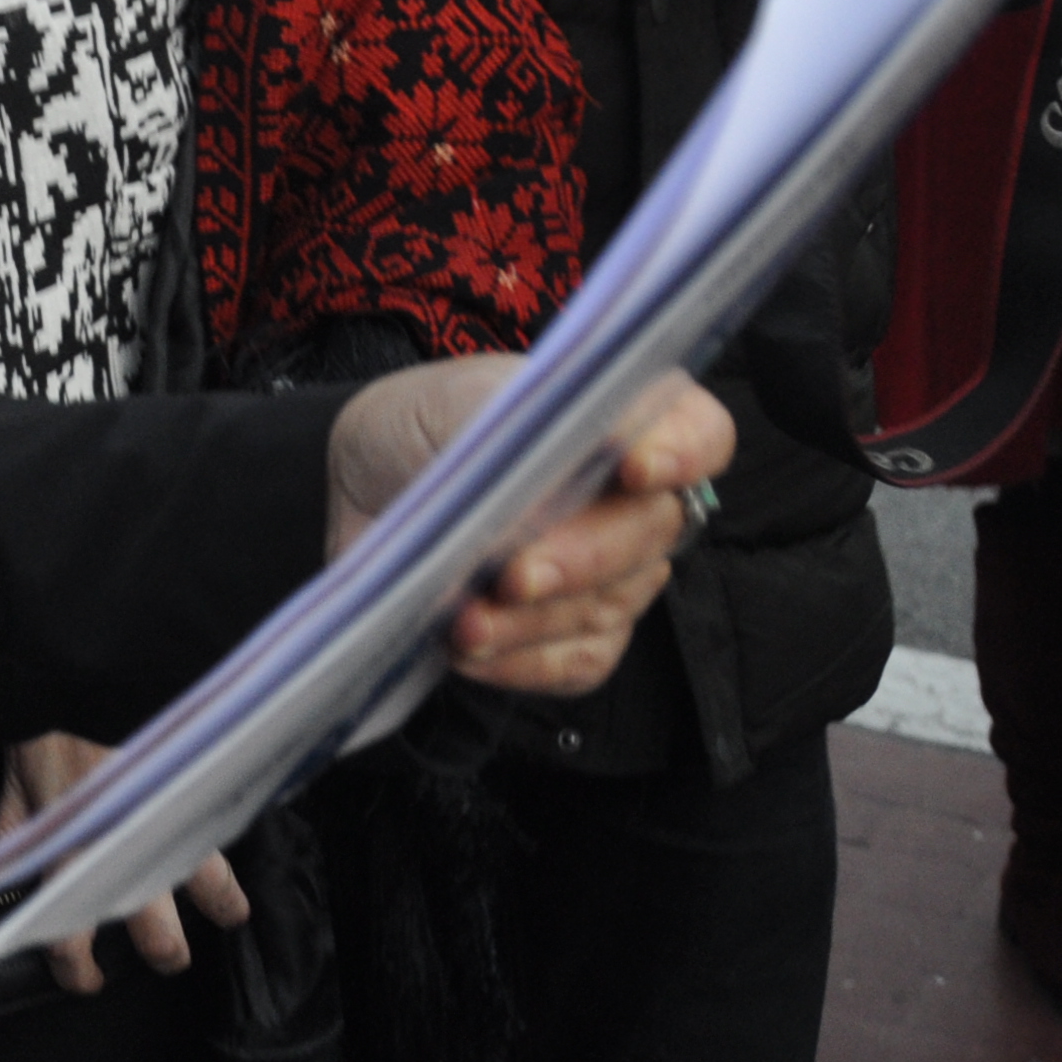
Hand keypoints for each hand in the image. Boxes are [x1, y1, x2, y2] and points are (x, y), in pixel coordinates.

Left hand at [0, 735, 246, 990]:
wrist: (85, 676)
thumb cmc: (47, 733)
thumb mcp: (14, 788)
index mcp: (71, 861)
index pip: (72, 939)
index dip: (78, 969)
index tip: (84, 977)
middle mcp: (125, 856)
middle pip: (160, 937)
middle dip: (163, 952)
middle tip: (160, 950)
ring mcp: (168, 829)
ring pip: (211, 892)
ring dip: (219, 906)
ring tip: (223, 912)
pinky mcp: (197, 798)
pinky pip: (226, 836)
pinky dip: (233, 846)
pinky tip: (236, 850)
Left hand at [325, 360, 731, 695]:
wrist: (361, 485)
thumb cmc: (426, 428)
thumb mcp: (456, 399)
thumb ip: (520, 420)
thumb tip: (570, 448)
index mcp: (626, 421)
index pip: (699, 433)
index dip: (683, 450)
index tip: (635, 467)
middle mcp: (634, 502)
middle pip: (650, 532)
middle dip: (580, 557)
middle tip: (513, 573)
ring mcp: (614, 576)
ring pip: (605, 606)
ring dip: (532, 622)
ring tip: (463, 621)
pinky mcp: (578, 637)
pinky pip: (575, 662)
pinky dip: (518, 660)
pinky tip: (467, 648)